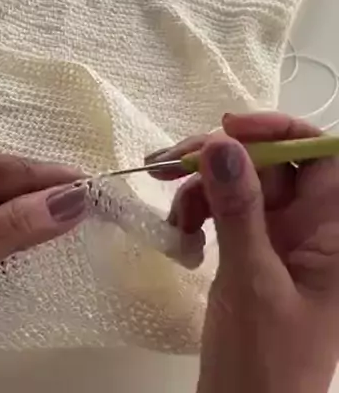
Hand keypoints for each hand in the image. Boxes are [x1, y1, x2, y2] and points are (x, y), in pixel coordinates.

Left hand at [0, 151, 85, 391]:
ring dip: (46, 213)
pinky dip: (32, 232)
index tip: (99, 189)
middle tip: (103, 206)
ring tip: (92, 216)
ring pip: (15, 204)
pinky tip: (56, 233)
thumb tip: (73, 199)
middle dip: (54, 196)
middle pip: (14, 184)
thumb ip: (14, 226)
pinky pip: (7, 225)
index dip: (55, 179)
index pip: (9, 170)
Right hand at [148, 112, 338, 392]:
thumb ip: (239, 210)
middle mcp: (310, 227)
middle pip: (269, 163)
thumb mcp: (252, 280)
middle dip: (219, 157)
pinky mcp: (249, 248)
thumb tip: (222, 144)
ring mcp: (278, 237)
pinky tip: (180, 231)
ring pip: (239, 182)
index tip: (230, 128)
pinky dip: (197, 209)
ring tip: (173, 213)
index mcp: (334, 233)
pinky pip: (223, 208)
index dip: (282, 129)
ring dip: (199, 186)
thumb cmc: (264, 361)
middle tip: (168, 163)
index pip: (322, 156)